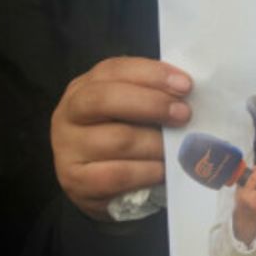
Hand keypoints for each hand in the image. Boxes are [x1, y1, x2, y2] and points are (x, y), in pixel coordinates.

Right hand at [52, 57, 191, 219]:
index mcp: (84, 87)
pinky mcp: (75, 181)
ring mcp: (67, 148)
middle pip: (106, 99)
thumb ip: (151, 96)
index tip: (185, 85)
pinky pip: (118, 174)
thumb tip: (187, 93)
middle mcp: (68, 113)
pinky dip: (148, 171)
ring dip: (157, 144)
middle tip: (184, 115)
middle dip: (151, 104)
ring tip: (179, 148)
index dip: (152, 74)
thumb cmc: (121, 137)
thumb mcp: (130, 111)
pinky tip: (164, 171)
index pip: (114, 70)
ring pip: (118, 140)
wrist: (92, 185)